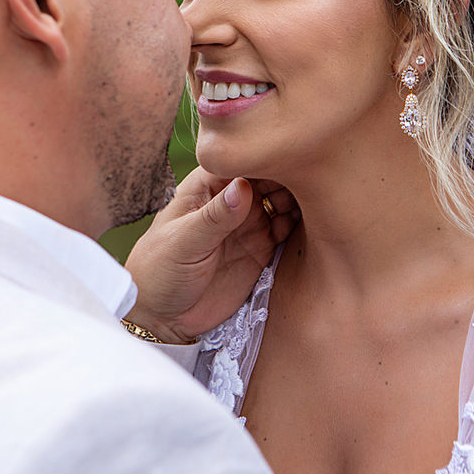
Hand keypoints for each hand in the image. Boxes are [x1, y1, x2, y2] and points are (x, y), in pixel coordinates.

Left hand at [123, 167, 298, 343]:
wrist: (163, 317)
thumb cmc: (159, 270)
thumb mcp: (184, 242)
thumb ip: (214, 216)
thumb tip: (243, 186)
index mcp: (208, 186)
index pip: (244, 160)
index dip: (268, 156)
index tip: (291, 159)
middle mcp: (232, 200)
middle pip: (270, 176)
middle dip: (290, 177)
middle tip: (309, 184)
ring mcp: (248, 223)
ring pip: (283, 201)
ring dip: (300, 199)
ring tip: (313, 204)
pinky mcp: (261, 248)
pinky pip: (288, 229)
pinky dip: (300, 224)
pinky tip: (310, 223)